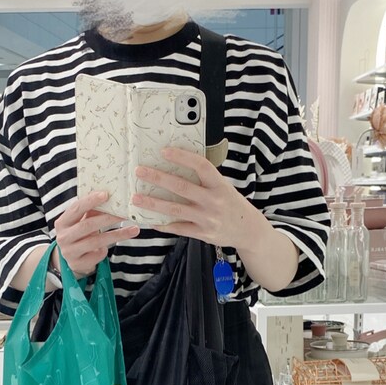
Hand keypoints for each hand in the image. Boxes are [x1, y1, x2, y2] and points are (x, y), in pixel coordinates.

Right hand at [53, 191, 139, 278]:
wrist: (73, 259)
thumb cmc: (80, 235)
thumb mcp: (83, 222)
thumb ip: (92, 211)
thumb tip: (110, 195)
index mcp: (62, 222)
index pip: (76, 208)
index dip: (90, 200)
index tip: (106, 194)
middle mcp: (63, 236)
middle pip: (88, 225)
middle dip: (108, 218)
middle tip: (125, 214)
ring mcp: (69, 252)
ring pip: (96, 241)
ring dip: (117, 235)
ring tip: (133, 230)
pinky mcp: (78, 264)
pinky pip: (97, 255)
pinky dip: (104, 251)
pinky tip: (108, 249)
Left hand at [131, 147, 260, 249]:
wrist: (249, 230)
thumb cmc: (232, 204)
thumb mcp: (224, 187)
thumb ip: (205, 180)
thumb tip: (179, 166)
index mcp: (219, 185)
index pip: (201, 166)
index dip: (182, 157)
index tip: (164, 151)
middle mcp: (213, 201)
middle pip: (181, 187)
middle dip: (158, 178)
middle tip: (140, 171)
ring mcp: (207, 219)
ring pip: (175, 209)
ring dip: (153, 203)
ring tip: (136, 198)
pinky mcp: (202, 234)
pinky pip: (178, 228)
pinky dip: (163, 224)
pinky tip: (150, 220)